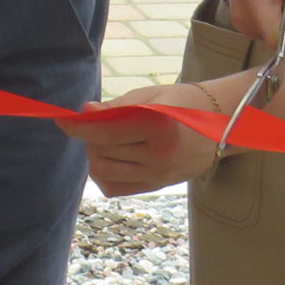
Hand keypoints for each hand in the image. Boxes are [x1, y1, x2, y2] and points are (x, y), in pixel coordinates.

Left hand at [58, 78, 237, 196]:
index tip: (62, 119)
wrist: (221, 126)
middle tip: (95, 122)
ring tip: (104, 140)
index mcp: (160, 126)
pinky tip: (111, 157)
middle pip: (101, 151)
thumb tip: (85, 112)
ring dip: (94, 154)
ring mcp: (159, 175)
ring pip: (103, 171)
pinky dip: (103, 174)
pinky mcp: (156, 186)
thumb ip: (116, 107)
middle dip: (89, 136)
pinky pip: (114, 188)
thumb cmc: (182, 103)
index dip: (78, 126)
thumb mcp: (151, 96)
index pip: (105, 131)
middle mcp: (160, 155)